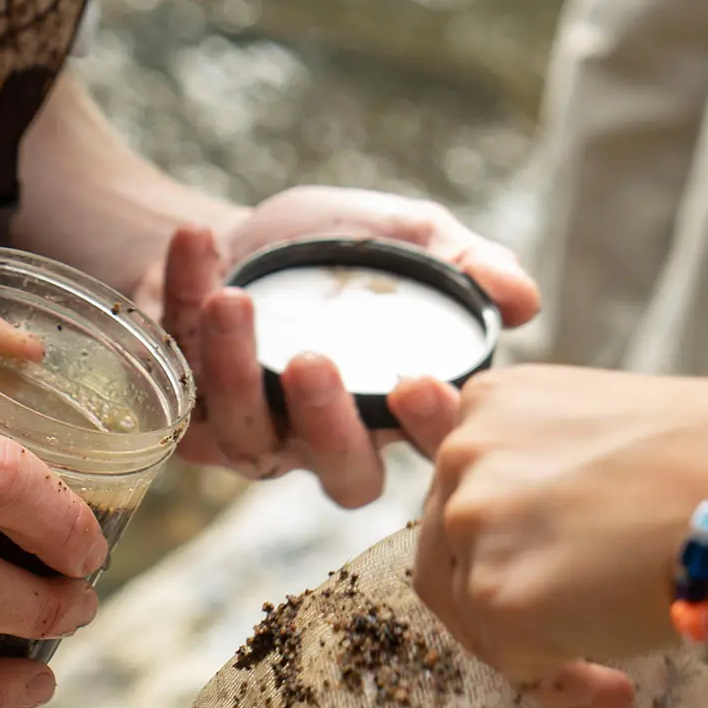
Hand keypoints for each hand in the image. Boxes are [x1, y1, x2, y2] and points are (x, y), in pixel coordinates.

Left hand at [138, 185, 538, 507]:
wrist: (227, 236)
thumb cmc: (330, 245)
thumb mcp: (406, 236)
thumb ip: (464, 263)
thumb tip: (527, 300)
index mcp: (393, 409)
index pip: (430, 444)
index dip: (432, 429)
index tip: (422, 384)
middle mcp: (326, 440)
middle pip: (341, 472)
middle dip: (326, 422)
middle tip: (312, 360)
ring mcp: (254, 436)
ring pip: (247, 434)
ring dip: (235, 366)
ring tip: (231, 295)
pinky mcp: (186, 415)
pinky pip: (180, 378)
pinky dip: (182, 302)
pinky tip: (198, 242)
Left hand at [391, 367, 707, 707]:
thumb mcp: (599, 420)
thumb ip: (509, 436)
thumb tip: (409, 391)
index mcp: (491, 401)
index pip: (465, 493)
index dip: (511, 542)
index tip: (566, 561)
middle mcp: (466, 451)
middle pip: (453, 555)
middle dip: (516, 599)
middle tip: (592, 623)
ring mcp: (476, 522)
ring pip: (475, 613)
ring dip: (537, 646)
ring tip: (616, 659)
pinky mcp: (500, 595)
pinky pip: (511, 663)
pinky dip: (558, 682)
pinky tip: (618, 683)